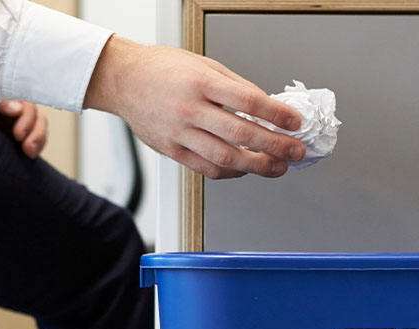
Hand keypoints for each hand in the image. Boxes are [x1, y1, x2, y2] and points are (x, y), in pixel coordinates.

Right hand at [84, 36, 305, 178]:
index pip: (248, 101)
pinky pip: (206, 168)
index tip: (294, 122)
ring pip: (225, 158)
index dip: (276, 114)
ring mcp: (179, 133)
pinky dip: (231, 172)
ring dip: (257, 166)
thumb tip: (266, 107)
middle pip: (241, 133)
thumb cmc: (162, 69)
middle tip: (295, 150)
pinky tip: (246, 168)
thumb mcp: (203, 65)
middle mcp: (189, 109)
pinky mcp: (171, 150)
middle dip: (275, 145)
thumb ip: (235, 86)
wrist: (123, 80)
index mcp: (201, 82)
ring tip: (277, 166)